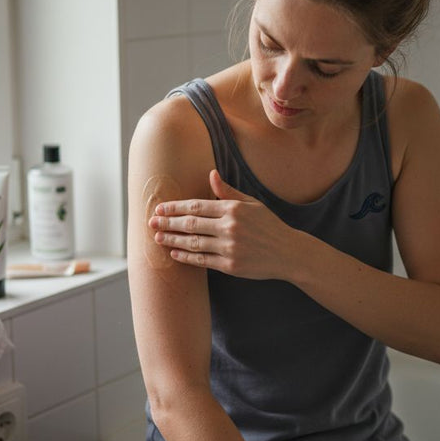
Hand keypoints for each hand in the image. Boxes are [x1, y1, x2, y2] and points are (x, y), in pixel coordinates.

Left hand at [149, 170, 298, 279]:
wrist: (288, 253)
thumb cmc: (269, 226)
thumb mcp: (252, 204)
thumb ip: (228, 192)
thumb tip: (211, 174)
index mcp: (233, 208)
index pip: (197, 206)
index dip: (175, 207)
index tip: (160, 209)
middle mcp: (230, 227)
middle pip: (191, 224)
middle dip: (168, 223)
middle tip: (151, 222)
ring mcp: (230, 247)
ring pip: (193, 243)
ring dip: (172, 240)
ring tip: (157, 237)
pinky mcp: (231, 266)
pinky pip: (202, 260)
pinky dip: (186, 257)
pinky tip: (174, 253)